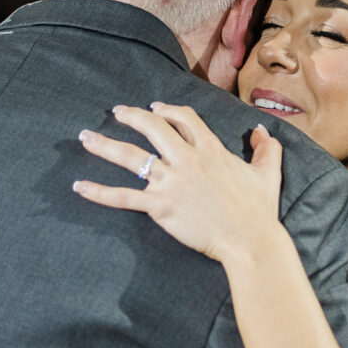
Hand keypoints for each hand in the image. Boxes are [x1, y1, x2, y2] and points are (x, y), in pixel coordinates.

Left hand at [73, 103, 285, 265]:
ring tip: (85, 137)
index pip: (185, 119)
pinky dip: (99, 192)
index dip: (168, 110)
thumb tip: (262, 131)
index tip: (154, 107)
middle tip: (116, 112)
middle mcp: (187, 160)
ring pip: (131, 156)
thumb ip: (266, 149)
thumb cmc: (258, 210)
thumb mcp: (268, 174)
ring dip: (104, 144)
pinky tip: (79, 186)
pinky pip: (123, 197)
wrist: (249, 240)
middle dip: (131, 116)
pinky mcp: (160, 207)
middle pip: (152, 127)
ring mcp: (171, 182)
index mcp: (210, 150)